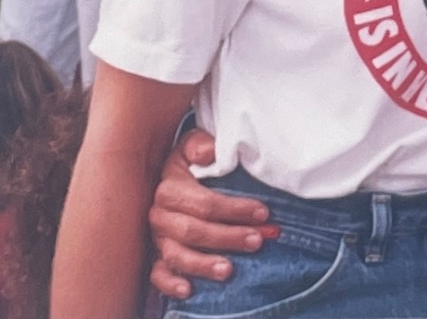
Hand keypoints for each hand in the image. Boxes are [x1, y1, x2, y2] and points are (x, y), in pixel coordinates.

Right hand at [147, 129, 275, 300]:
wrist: (170, 173)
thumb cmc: (192, 160)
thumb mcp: (195, 144)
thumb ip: (202, 144)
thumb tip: (210, 152)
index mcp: (170, 187)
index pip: (204, 203)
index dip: (234, 209)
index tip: (264, 213)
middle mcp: (159, 215)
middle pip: (192, 231)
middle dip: (228, 237)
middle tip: (258, 241)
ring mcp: (156, 238)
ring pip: (175, 255)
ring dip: (203, 264)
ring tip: (229, 270)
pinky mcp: (155, 256)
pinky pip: (157, 274)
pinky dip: (170, 284)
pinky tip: (189, 290)